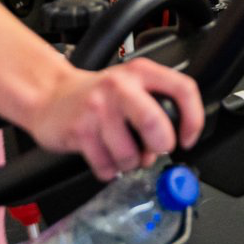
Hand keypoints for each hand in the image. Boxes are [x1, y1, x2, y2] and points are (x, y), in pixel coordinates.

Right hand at [28, 59, 202, 181]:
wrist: (50, 96)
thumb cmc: (98, 95)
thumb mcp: (132, 85)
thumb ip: (157, 103)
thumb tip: (178, 138)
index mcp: (142, 72)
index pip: (183, 89)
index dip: (193, 118)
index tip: (189, 138)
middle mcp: (120, 86)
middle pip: (155, 123)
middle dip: (160, 146)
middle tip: (155, 150)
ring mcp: (98, 108)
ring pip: (129, 154)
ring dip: (130, 163)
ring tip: (124, 153)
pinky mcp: (79, 130)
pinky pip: (105, 166)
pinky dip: (109, 170)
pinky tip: (105, 157)